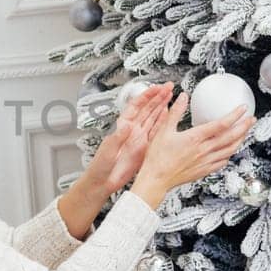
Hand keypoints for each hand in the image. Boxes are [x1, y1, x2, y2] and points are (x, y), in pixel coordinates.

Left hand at [83, 83, 174, 198]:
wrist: (102, 183)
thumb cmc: (100, 167)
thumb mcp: (108, 150)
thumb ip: (117, 138)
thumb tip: (126, 126)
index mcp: (122, 127)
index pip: (136, 106)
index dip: (146, 95)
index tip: (156, 88)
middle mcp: (131, 131)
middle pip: (147, 109)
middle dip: (158, 97)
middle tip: (169, 88)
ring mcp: (138, 139)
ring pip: (153, 118)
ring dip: (162, 106)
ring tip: (171, 96)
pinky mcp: (144, 149)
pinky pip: (156, 133)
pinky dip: (162, 123)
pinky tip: (168, 115)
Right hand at [130, 88, 255, 209]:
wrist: (156, 179)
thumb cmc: (158, 157)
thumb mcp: (164, 130)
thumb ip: (175, 112)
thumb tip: (182, 97)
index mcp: (195, 138)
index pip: (222, 124)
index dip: (235, 115)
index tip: (242, 109)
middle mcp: (204, 150)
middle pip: (231, 137)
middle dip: (244, 127)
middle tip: (251, 119)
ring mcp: (206, 161)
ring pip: (230, 150)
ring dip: (240, 140)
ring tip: (245, 133)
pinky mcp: (204, 170)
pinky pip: (222, 162)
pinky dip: (229, 154)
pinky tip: (229, 152)